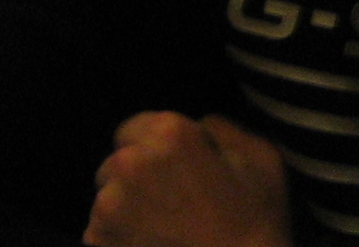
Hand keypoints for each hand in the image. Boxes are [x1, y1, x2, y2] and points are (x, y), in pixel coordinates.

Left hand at [84, 111, 290, 246]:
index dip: (153, 146)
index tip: (174, 167)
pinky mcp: (100, 245)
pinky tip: (152, 246)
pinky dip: (118, 238)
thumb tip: (199, 125)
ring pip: (106, 199)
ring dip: (126, 208)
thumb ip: (223, 129)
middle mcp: (132, 164)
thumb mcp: (260, 156)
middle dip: (137, 176)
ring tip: (162, 227)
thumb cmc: (256, 220)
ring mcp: (109, 208)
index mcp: (171, 134)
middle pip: (117, 162)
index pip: (135, 126)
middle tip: (170, 199)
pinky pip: (99, 233)